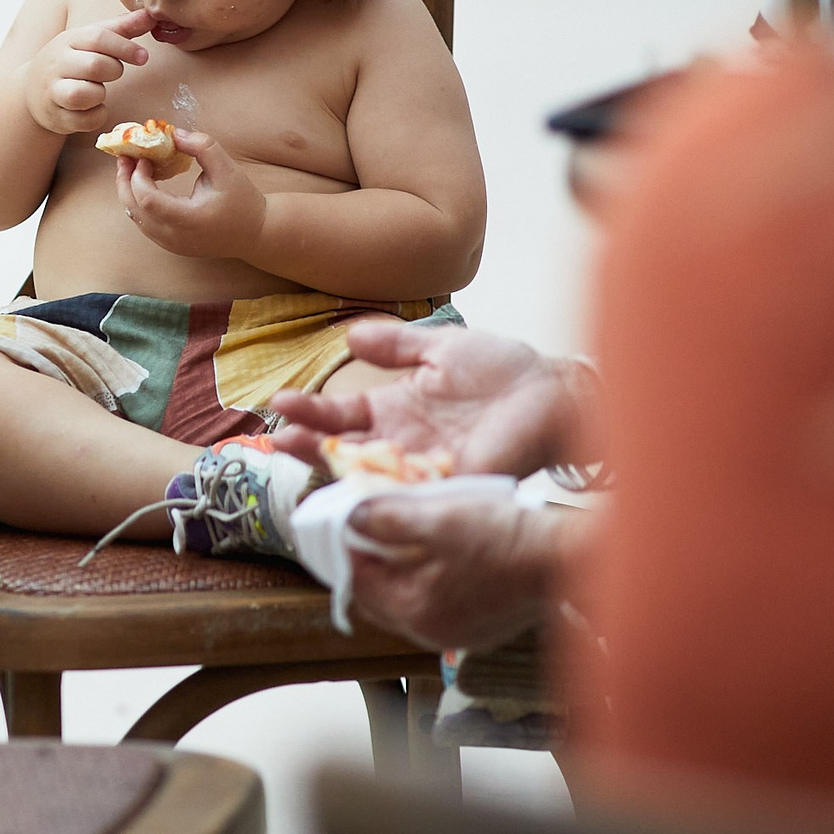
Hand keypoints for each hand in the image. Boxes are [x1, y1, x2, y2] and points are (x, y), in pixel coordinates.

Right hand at [18, 7, 152, 135]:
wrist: (32, 90)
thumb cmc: (71, 60)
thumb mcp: (90, 40)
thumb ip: (121, 28)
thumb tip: (151, 15)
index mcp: (68, 40)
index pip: (98, 37)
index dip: (125, 47)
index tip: (143, 56)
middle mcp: (57, 64)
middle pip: (94, 65)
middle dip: (113, 70)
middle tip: (113, 72)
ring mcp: (53, 91)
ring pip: (84, 94)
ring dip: (100, 94)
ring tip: (97, 90)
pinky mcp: (56, 117)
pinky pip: (85, 120)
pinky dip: (96, 116)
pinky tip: (92, 108)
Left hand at [118, 127, 258, 258]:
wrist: (255, 234)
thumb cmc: (243, 201)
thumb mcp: (227, 169)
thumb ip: (202, 147)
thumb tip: (174, 134)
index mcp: (188, 220)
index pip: (147, 200)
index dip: (138, 176)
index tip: (144, 157)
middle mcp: (174, 237)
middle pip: (133, 209)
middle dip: (124, 181)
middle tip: (125, 157)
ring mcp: (170, 244)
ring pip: (135, 217)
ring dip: (130, 191)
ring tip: (133, 167)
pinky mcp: (170, 245)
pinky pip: (144, 223)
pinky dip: (139, 202)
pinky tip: (146, 183)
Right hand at [271, 322, 582, 476]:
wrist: (554, 392)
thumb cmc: (504, 369)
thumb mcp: (442, 349)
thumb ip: (398, 346)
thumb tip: (351, 338)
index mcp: (395, 410)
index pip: (341, 415)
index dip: (311, 411)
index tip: (280, 404)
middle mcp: (402, 444)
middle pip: (344, 450)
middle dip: (309, 446)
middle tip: (280, 441)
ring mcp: (424, 468)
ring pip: (369, 476)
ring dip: (336, 472)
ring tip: (306, 465)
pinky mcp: (452, 484)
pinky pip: (412, 495)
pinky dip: (384, 495)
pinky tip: (355, 491)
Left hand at [341, 491, 568, 651]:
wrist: (567, 557)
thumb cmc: (507, 539)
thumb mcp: (439, 518)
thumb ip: (388, 519)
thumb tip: (351, 519)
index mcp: (415, 612)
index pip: (359, 583)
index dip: (348, 548)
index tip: (346, 520)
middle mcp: (432, 633)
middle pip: (381, 595)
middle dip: (372, 560)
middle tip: (372, 524)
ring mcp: (458, 633)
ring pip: (409, 598)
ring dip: (401, 568)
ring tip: (406, 531)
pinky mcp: (480, 626)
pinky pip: (438, 602)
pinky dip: (430, 577)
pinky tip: (441, 550)